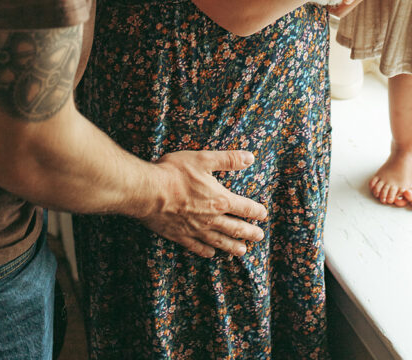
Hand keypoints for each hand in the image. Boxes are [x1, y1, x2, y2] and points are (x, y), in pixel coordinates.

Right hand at [140, 149, 266, 257]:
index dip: (256, 211)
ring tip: (243, 252)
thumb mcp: (204, 159)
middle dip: (250, 232)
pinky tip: (211, 253)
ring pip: (220, 241)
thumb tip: (250, 158)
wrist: (148, 192)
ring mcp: (195, 230)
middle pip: (236, 228)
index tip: (264, 215)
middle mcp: (211, 219)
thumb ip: (228, 160)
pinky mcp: (180, 236)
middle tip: (260, 237)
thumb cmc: (175, 172)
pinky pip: (197, 247)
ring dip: (233, 246)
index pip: (244, 208)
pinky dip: (207, 251)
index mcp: (219, 200)